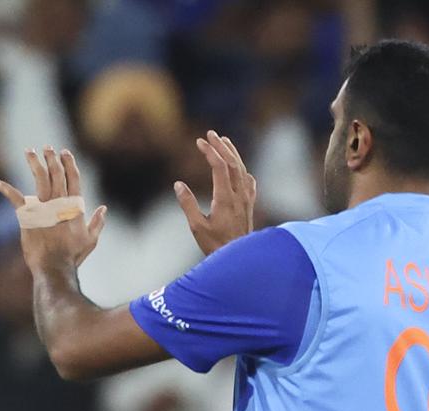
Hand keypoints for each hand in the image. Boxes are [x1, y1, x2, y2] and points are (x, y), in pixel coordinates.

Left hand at [0, 147, 107, 274]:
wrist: (54, 266)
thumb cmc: (72, 256)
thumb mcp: (90, 240)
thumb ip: (98, 223)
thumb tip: (104, 208)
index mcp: (74, 206)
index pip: (73, 178)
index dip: (69, 163)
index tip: (65, 152)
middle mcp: (58, 202)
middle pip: (57, 173)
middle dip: (52, 158)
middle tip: (48, 148)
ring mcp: (42, 207)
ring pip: (40, 178)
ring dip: (35, 163)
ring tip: (30, 151)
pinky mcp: (27, 216)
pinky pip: (15, 199)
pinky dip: (6, 189)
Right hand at [174, 131, 255, 255]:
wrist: (239, 259)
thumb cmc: (215, 245)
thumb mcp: (197, 226)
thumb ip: (188, 204)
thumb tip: (178, 185)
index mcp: (225, 198)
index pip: (219, 167)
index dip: (210, 152)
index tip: (199, 142)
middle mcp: (239, 195)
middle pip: (232, 163)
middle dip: (221, 146)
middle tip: (211, 134)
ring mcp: (246, 200)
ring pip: (242, 170)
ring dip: (233, 154)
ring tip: (224, 141)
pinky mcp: (249, 206)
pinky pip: (249, 182)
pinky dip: (243, 170)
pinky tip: (240, 169)